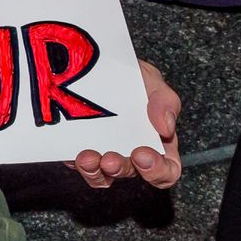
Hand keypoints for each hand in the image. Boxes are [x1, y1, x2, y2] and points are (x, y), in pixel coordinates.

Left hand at [72, 60, 181, 189]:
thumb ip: (166, 101)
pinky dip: (74, 162)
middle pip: (132, 174)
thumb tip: (167, 128)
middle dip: (121, 168)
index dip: (158, 170)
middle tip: (110, 159)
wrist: (94, 64)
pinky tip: (73, 152)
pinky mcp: (80, 152)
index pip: (167, 170)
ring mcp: (105, 155)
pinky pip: (79, 165)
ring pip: (103, 177)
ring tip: (87, 158)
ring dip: (95, 172)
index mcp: (158, 143)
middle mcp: (132, 154)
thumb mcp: (153, 81)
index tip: (142, 154)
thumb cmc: (132, 77)